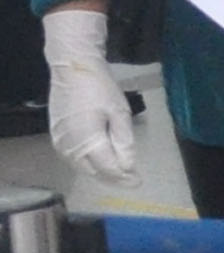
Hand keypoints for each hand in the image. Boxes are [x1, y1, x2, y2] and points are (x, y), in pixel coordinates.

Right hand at [42, 7, 129, 188]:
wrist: (72, 69)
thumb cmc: (100, 88)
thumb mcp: (119, 113)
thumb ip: (123, 142)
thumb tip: (128, 167)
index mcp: (87, 141)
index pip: (108, 168)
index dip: (124, 177)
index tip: (139, 182)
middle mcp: (69, 146)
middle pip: (93, 171)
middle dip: (113, 177)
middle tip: (131, 179)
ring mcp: (59, 142)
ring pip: (82, 167)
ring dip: (100, 172)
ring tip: (119, 173)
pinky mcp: (55, 136)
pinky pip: (73, 158)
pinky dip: (88, 163)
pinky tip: (100, 161)